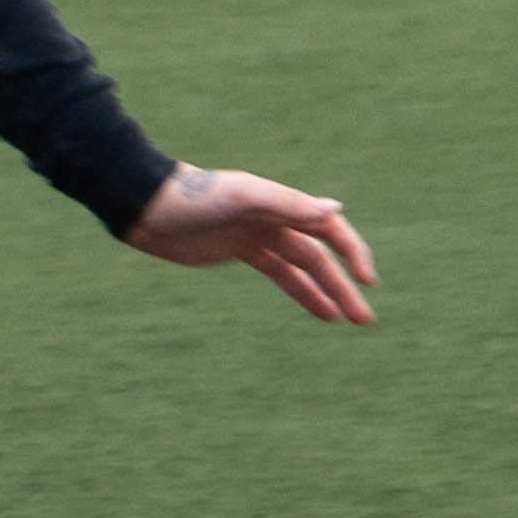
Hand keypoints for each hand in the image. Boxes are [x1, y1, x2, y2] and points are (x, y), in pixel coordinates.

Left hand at [120, 163, 377, 324]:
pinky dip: (300, 291)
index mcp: (281, 203)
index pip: (329, 228)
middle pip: (320, 256)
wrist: (150, 207)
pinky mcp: (241, 251)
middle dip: (344, 286)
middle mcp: (276, 218)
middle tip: (365, 319)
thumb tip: (336, 210)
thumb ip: (288, 204)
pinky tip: (319, 311)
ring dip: (327, 292)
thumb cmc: (195, 197)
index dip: (352, 253)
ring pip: (303, 268)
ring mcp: (258, 236)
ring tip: (349, 319)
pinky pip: (279, 273)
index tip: (367, 281)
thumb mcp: (242, 198)